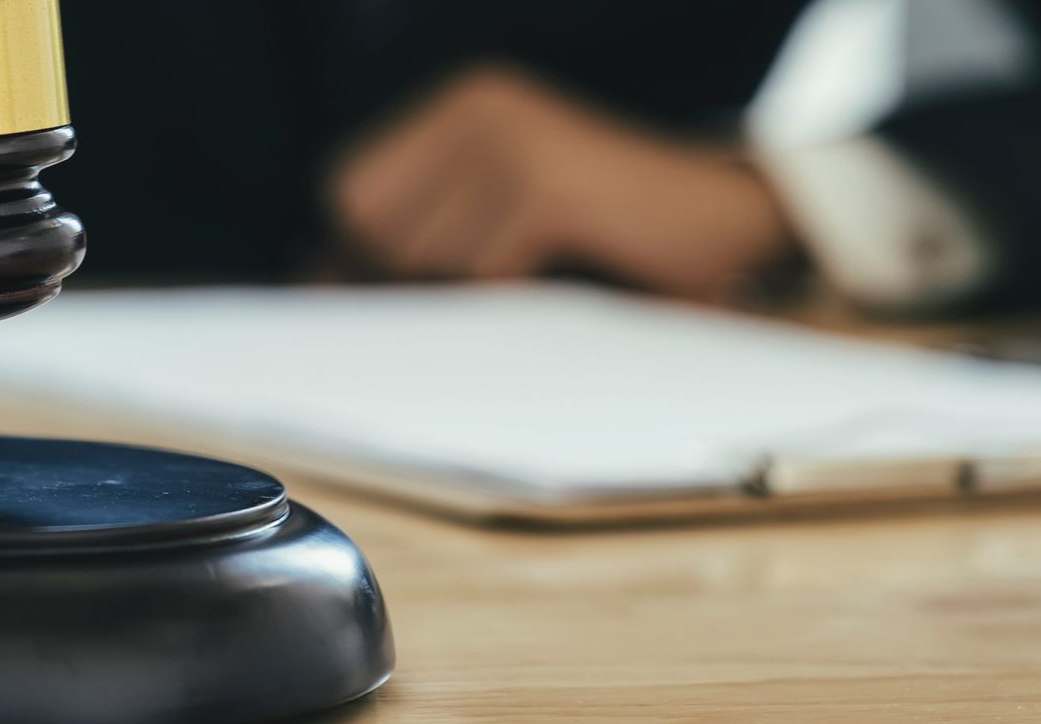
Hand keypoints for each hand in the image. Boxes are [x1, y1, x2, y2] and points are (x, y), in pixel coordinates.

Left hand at [333, 65, 792, 301]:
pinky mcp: (547, 187)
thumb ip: (413, 242)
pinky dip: (515, 300)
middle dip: (414, 281)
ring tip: (541, 274)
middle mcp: (477, 109)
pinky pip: (484, 277)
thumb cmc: (611, 233)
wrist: (728, 217)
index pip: (348, 190)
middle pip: (376, 232)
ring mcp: (511, 143)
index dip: (362, 253)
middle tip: (496, 282)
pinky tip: (561, 278)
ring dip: (476, 294)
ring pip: (429, 263)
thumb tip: (312, 284)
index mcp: (461, 106)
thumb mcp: (500, 221)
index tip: (399, 289)